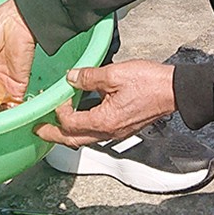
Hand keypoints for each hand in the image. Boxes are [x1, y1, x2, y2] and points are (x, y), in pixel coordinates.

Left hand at [34, 60, 176, 146]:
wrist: (175, 90)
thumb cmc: (150, 83)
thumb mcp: (115, 74)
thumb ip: (89, 77)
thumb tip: (71, 78)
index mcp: (104, 121)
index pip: (70, 122)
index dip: (58, 110)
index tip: (56, 95)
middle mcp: (109, 132)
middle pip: (74, 140)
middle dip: (54, 135)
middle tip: (38, 130)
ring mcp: (117, 132)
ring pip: (85, 138)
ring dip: (68, 133)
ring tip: (56, 124)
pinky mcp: (123, 127)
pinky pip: (97, 132)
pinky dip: (83, 128)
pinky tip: (81, 116)